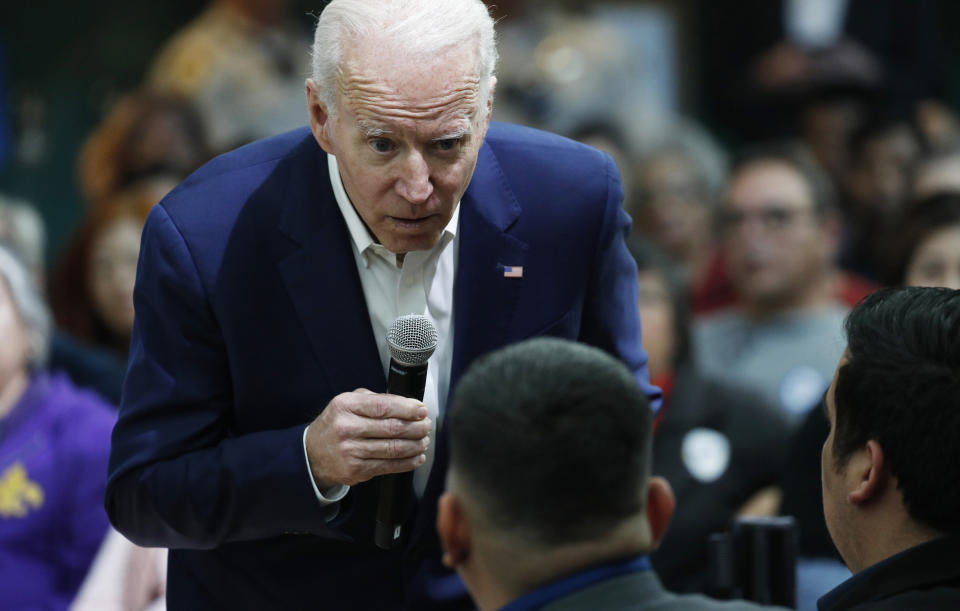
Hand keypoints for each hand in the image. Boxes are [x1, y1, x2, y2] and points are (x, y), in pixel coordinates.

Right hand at [305, 389, 431, 488]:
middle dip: (416, 427)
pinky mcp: (357, 470)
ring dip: (415, 445)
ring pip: (394, 448)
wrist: (312, 454)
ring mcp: (351, 451)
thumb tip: (407, 404)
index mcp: (346, 406)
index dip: (408, 408)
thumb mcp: (348, 403)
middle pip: (392, 428)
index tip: (422, 410)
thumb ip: (374, 400)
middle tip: (426, 425)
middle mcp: (347, 428)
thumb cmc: (336, 425)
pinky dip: (408, 462)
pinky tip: (416, 457)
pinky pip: (389, 466)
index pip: (383, 406)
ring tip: (424, 440)